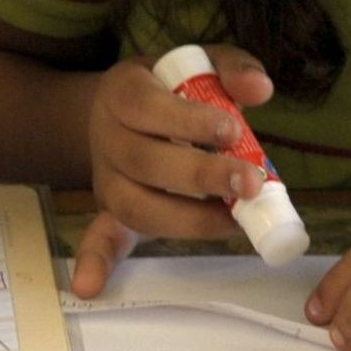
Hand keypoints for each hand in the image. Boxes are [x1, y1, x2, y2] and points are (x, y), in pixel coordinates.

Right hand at [69, 43, 275, 298]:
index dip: (188, 121)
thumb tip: (260, 89)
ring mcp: (107, 180)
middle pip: (145, 162)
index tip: (233, 130)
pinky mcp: (112, 212)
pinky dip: (95, 261)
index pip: (148, 107)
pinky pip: (100, 238)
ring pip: (137, 206)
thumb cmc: (169, 90)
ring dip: (188, 219)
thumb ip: (230, 68)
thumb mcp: (196, 64)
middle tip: (251, 182)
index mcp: (123, 92)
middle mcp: (107, 138)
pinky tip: (90, 286)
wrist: (117, 112)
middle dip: (201, 175)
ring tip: (235, 220)